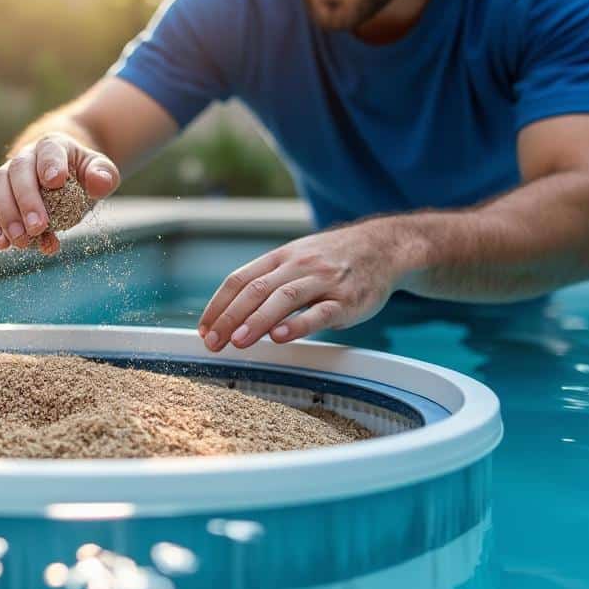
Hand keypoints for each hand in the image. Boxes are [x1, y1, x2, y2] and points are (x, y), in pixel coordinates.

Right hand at [0, 133, 119, 253]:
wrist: (62, 176)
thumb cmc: (81, 174)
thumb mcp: (99, 171)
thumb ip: (103, 175)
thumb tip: (100, 183)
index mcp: (52, 146)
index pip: (49, 151)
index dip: (50, 165)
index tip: (55, 182)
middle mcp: (25, 156)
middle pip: (18, 171)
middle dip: (26, 200)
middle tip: (37, 228)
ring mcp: (7, 174)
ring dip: (4, 216)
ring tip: (19, 241)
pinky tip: (0, 244)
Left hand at [196, 221, 410, 349]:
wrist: (383, 246)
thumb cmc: (331, 259)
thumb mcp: (295, 259)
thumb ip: (268, 282)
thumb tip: (232, 313)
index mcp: (280, 258)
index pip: (240, 280)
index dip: (218, 305)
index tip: (204, 329)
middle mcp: (298, 266)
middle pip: (256, 290)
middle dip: (230, 317)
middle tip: (213, 341)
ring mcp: (323, 281)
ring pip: (284, 299)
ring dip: (257, 321)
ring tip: (238, 341)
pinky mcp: (348, 299)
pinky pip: (320, 312)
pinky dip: (298, 325)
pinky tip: (280, 337)